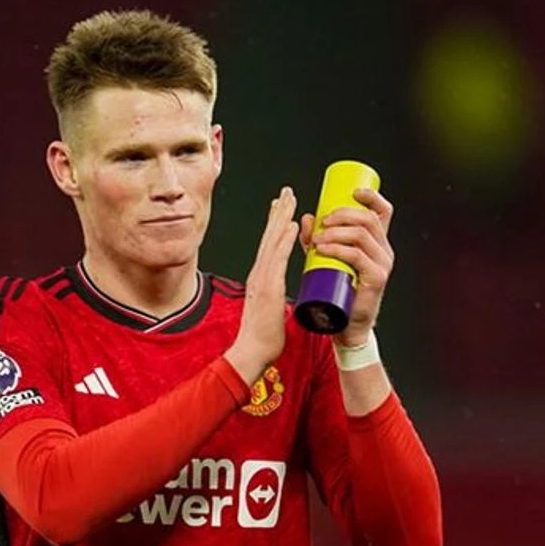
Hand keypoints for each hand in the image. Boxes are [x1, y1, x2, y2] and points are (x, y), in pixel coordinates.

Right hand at [225, 187, 299, 384]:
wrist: (251, 353)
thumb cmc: (262, 338)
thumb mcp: (271, 310)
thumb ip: (276, 300)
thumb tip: (284, 298)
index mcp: (260, 279)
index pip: (269, 246)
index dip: (275, 225)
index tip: (283, 208)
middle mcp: (258, 274)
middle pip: (269, 237)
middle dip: (279, 212)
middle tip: (287, 192)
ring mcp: (261, 279)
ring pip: (273, 241)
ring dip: (282, 218)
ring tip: (291, 198)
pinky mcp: (268, 287)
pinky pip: (278, 257)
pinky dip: (284, 240)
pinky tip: (293, 225)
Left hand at [300, 187, 394, 346]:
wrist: (344, 324)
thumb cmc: (336, 290)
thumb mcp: (324, 258)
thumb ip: (316, 238)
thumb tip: (307, 217)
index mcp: (376, 242)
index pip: (383, 211)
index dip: (371, 196)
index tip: (353, 191)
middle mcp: (384, 250)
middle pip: (369, 219)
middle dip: (343, 214)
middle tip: (322, 221)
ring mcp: (382, 264)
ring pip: (362, 235)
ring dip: (337, 232)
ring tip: (317, 239)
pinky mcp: (376, 279)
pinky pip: (358, 256)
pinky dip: (338, 249)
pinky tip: (323, 249)